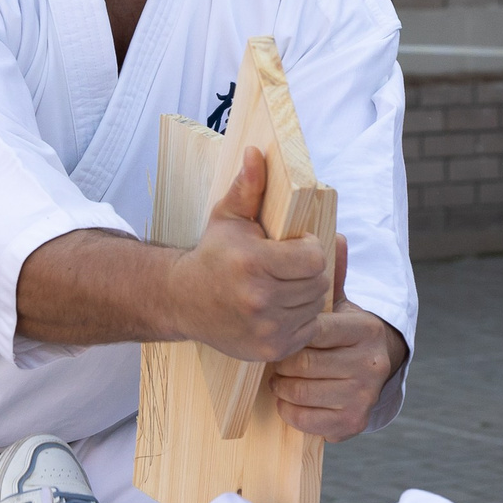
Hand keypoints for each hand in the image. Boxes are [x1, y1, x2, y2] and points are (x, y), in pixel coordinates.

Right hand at [166, 147, 330, 361]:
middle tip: (289, 266)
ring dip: (307, 295)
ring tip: (283, 285)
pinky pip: (308, 330)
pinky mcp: (270, 349)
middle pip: (319, 283)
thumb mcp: (228, 216)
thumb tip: (257, 153)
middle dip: (310, 271)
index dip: (309, 248)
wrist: (183, 301)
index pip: (314, 258)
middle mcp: (259, 300)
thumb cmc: (212, 255)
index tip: (293, 246)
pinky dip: (301, 318)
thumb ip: (248, 186)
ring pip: (316, 306)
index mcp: (252, 263)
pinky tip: (280, 307)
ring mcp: (265, 329)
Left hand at [269, 238, 407, 439]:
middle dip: (282, 362)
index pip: (314, 330)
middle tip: (277, 357)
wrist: (371, 373)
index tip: (284, 331)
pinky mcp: (353, 422)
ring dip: (282, 386)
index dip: (292, 333)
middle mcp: (372, 363)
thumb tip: (337, 236)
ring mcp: (364, 395)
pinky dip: (289, 408)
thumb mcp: (340, 304)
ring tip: (283, 377)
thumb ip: (332, 275)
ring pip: (299, 391)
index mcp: (366, 329)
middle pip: (302, 363)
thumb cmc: (342, 335)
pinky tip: (292, 397)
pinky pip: (303, 418)